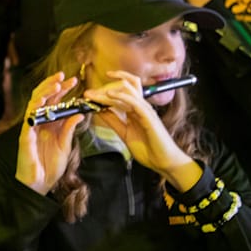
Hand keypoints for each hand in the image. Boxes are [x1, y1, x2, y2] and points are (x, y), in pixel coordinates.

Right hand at [17, 73, 84, 194]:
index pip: (55, 101)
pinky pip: (28, 120)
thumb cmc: (51, 166)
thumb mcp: (65, 146)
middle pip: (44, 98)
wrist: (40, 183)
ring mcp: (31, 128)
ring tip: (56, 84)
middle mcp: (39, 122)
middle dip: (53, 86)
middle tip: (65, 77)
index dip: (63, 90)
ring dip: (44, 93)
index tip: (74, 81)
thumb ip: (69, 129)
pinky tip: (41, 102)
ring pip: (34, 104)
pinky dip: (34, 109)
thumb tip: (79, 113)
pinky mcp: (25, 136)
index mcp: (50, 123)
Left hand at [85, 71, 199, 187]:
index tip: (88, 95)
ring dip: (108, 91)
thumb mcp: (124, 133)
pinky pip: (134, 101)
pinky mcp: (149, 116)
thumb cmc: (148, 149)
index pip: (121, 92)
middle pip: (123, 87)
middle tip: (87, 94)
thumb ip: (113, 121)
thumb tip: (99, 110)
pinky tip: (109, 95)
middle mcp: (141, 107)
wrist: (163, 162)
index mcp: (135, 110)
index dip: (104, 91)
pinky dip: (121, 96)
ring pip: (127, 91)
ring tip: (93, 94)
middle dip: (103, 89)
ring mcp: (145, 110)